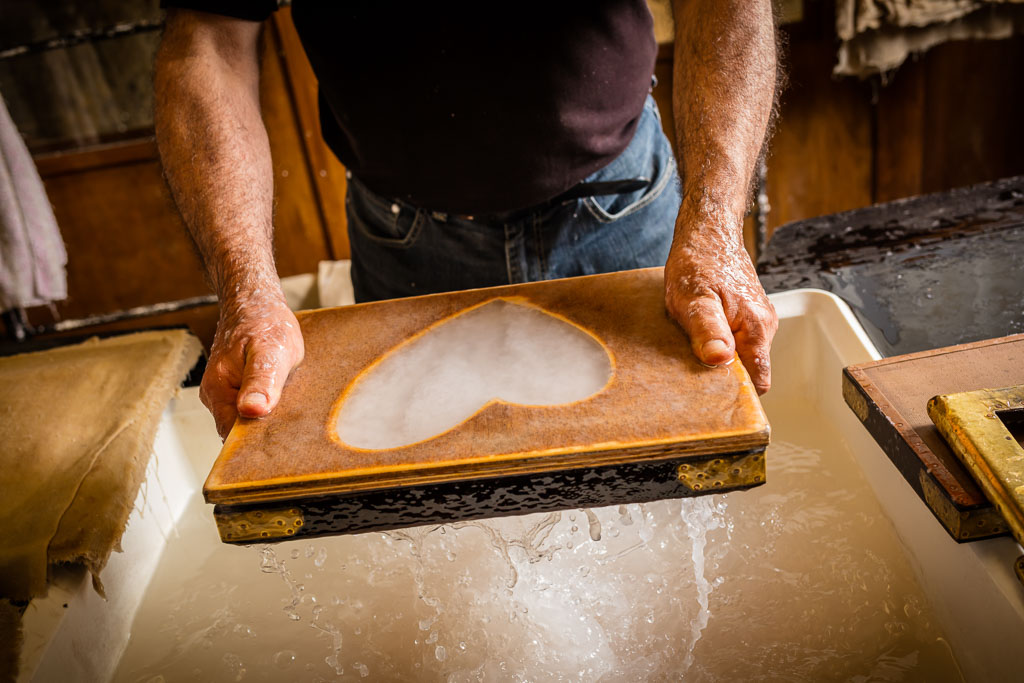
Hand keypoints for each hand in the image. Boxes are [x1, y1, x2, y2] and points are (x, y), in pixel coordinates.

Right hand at [200, 289, 304, 438]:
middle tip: (294, 434)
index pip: (232, 435)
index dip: (256, 444)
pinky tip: (287, 407)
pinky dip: (270, 412)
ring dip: (268, 423)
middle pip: (239, 433)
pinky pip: (253, 411)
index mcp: (218, 390)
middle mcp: (217, 397)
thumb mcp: (269, 349)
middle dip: (264, 437)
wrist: (256, 303)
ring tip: (293, 420)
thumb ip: (261, 380)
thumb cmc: (264, 322)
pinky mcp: (240, 391)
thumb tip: (252, 410)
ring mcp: (227, 395)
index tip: (281, 445)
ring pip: (248, 423)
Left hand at [664, 210, 776, 393]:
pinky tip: (698, 332)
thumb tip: (720, 360)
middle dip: (722, 376)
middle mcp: (764, 327)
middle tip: (691, 369)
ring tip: (692, 344)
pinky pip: (735, 340)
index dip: (736, 393)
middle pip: (748, 371)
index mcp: (757, 328)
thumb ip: (708, 332)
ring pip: (740, 355)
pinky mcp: (746, 314)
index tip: (711, 396)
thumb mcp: (693, 300)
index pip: (758, 381)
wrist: (707, 231)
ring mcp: (757, 320)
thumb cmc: (698, 262)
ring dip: (717, 357)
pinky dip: (717, 342)